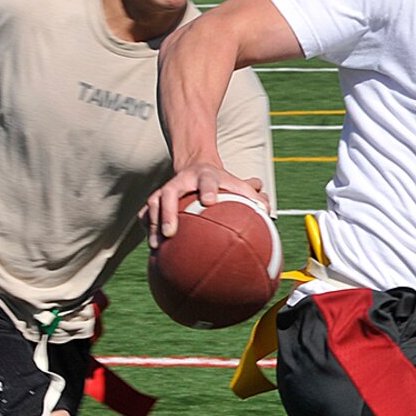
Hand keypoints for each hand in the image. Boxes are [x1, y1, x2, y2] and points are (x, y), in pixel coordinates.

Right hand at [141, 163, 265, 247]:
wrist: (196, 166)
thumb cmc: (222, 182)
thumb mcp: (237, 184)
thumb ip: (253, 197)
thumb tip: (269, 212)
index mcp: (205, 176)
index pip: (207, 181)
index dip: (208, 189)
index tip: (210, 201)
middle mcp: (181, 182)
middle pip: (170, 194)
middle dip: (168, 213)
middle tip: (171, 233)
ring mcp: (165, 189)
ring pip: (154, 203)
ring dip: (154, 224)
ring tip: (157, 246)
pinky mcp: (156, 199)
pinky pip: (147, 213)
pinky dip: (148, 228)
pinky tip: (153, 248)